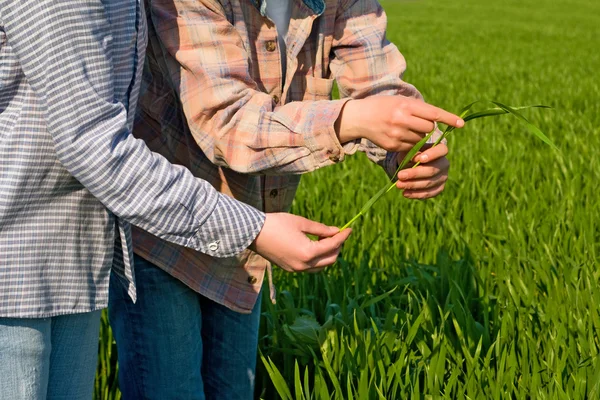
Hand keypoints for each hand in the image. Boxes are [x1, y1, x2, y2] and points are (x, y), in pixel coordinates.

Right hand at [250, 213, 351, 272]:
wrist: (253, 233)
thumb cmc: (276, 223)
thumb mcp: (301, 223)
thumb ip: (321, 229)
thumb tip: (336, 231)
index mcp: (307, 253)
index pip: (332, 246)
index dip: (342, 237)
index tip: (349, 229)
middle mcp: (303, 265)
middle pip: (330, 260)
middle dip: (337, 247)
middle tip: (338, 234)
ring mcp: (296, 269)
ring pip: (321, 266)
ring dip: (327, 254)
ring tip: (326, 239)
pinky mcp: (289, 269)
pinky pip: (310, 267)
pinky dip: (317, 258)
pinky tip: (315, 246)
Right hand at [335, 96, 462, 151]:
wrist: (359, 118)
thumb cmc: (382, 106)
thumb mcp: (399, 101)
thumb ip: (417, 109)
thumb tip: (437, 121)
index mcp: (406, 105)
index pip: (433, 113)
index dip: (449, 119)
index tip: (461, 124)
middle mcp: (402, 120)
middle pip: (429, 128)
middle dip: (428, 126)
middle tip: (418, 123)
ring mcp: (397, 134)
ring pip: (420, 139)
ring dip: (418, 136)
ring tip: (405, 128)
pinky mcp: (393, 146)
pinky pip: (410, 147)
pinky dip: (409, 143)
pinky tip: (398, 135)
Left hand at [395, 143, 449, 198]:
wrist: (412, 164)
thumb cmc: (412, 154)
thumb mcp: (410, 150)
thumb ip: (413, 152)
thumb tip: (416, 159)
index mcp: (440, 150)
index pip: (442, 150)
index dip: (432, 155)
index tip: (419, 159)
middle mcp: (444, 164)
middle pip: (432, 170)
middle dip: (414, 174)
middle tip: (400, 175)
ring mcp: (443, 177)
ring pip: (429, 183)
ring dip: (412, 185)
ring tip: (398, 185)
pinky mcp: (439, 188)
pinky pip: (428, 193)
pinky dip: (416, 194)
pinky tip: (405, 193)